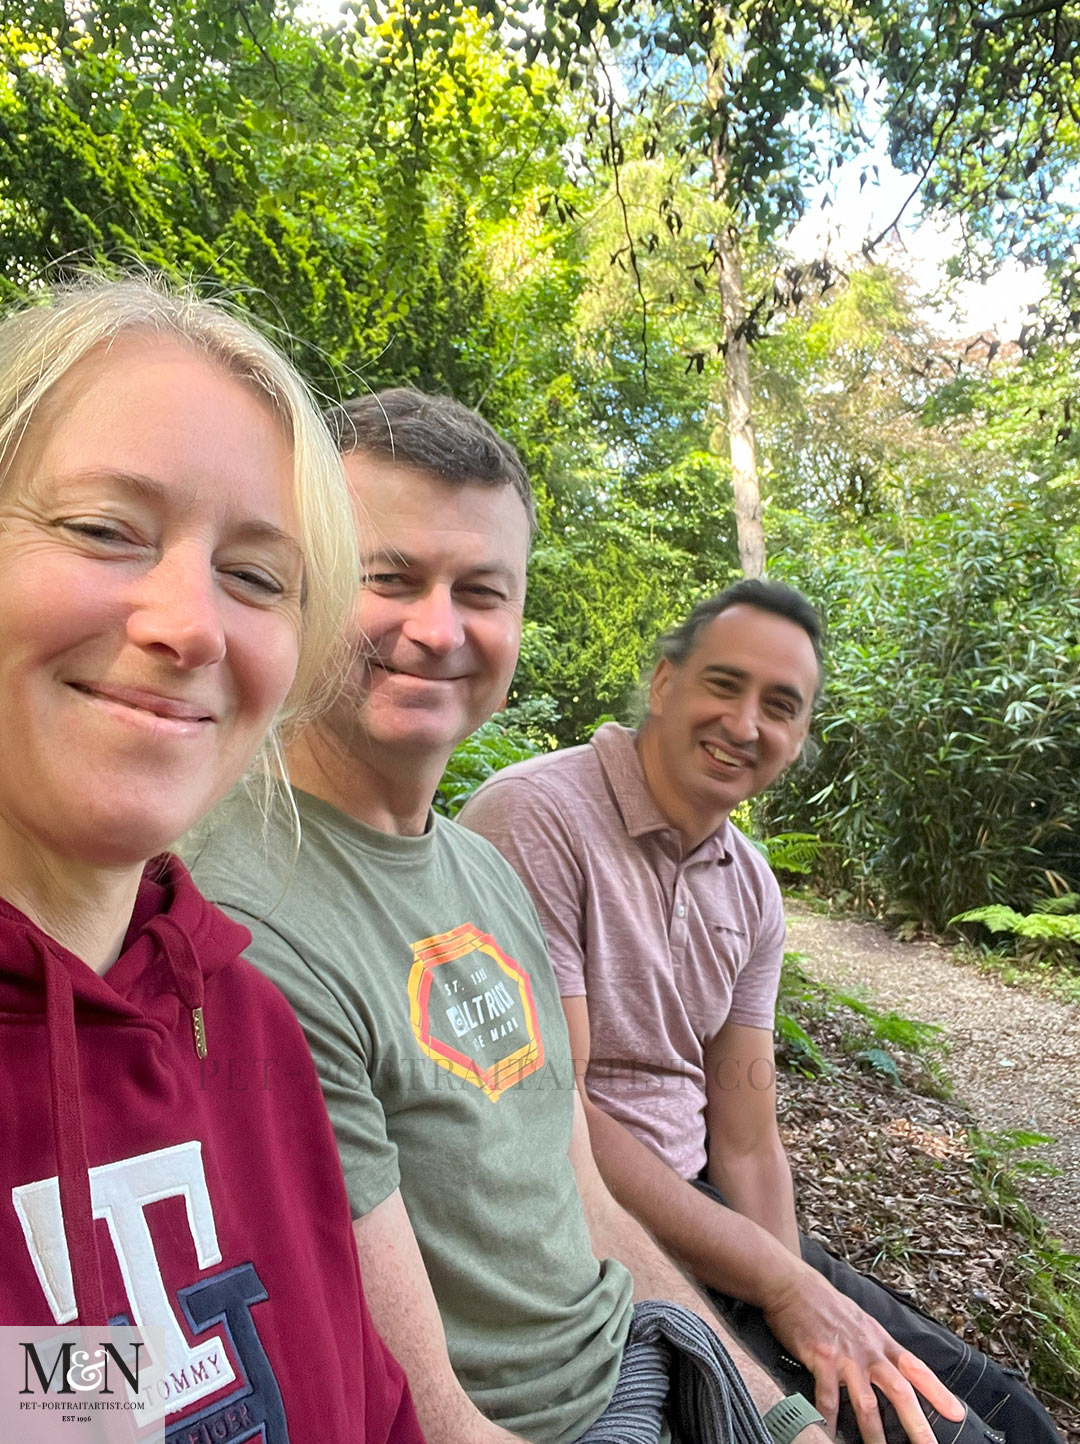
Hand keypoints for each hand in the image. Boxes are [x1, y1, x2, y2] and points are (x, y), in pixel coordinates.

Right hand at [761, 1263, 965, 1443]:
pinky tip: (828, 1436)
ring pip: (866, 1403)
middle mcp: (868, 1350)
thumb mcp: (860, 1321)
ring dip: (874, 1435)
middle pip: (899, 1391)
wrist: (792, 1284)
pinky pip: (827, 1398)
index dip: (938, 1393)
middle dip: (916, 1424)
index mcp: (880, 1341)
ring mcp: (845, 1356)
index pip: (917, 1369)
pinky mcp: (821, 1359)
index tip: (957, 1415)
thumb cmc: (824, 1303)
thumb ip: (875, 1347)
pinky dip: (828, 1420)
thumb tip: (890, 1370)